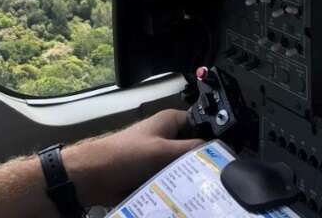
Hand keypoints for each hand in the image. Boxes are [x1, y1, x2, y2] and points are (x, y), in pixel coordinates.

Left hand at [62, 109, 204, 207]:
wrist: (93, 177)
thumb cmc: (124, 155)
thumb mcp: (163, 150)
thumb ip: (191, 150)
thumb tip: (218, 151)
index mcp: (169, 122)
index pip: (201, 125)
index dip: (214, 138)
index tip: (227, 156)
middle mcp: (166, 137)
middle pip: (194, 150)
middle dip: (202, 163)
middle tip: (217, 178)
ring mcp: (159, 158)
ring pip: (183, 169)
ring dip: (189, 180)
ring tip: (204, 191)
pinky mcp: (152, 176)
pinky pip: (171, 182)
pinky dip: (176, 189)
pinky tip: (187, 199)